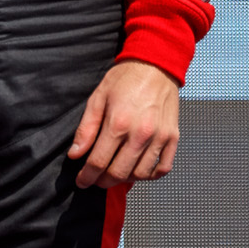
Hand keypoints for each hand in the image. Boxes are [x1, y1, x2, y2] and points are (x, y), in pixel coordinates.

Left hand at [68, 59, 181, 188]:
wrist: (155, 65)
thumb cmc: (124, 80)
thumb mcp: (97, 98)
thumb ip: (86, 128)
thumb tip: (75, 154)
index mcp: (118, 123)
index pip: (99, 162)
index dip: (87, 176)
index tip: (81, 181)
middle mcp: (141, 134)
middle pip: (119, 173)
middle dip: (102, 181)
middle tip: (95, 180)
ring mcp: (160, 138)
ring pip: (140, 174)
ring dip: (124, 180)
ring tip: (114, 174)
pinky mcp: (173, 138)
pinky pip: (163, 168)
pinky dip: (150, 176)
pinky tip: (138, 171)